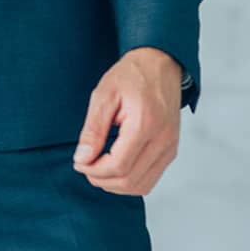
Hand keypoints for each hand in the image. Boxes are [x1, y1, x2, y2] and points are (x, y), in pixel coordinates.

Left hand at [73, 46, 183, 194]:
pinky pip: (151, 178)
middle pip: (130, 180)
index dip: (94, 170)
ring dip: (115, 184)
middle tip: (84, 166)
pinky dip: (130, 181)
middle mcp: (163, 140)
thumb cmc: (131, 76)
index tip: (79, 162)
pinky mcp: (171, 150)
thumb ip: (93, 129)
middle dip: (101, 179)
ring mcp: (170, 147)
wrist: (159, 65)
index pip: (119, 165)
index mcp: (146, 124)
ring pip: (142, 185)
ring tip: (96, 168)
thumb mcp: (103, 95)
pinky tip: (114, 168)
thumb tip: (82, 158)